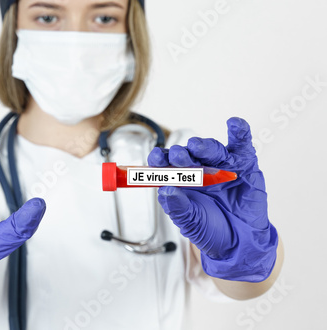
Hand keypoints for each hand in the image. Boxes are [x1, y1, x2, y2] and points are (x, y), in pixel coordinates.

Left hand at [148, 117, 277, 281]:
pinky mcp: (244, 164)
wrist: (240, 243)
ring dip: (204, 146)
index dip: (160, 160)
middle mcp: (199, 169)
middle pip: (188, 155)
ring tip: (196, 147)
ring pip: (211, 150)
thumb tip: (165, 191)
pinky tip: (234, 124)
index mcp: (180, 180)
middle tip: (178, 156)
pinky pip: (241, 145)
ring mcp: (222, 165)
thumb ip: (178, 207)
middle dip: (181, 154)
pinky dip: (240, 132)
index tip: (156, 159)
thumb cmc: (210, 230)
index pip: (166, 165)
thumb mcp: (190, 222)